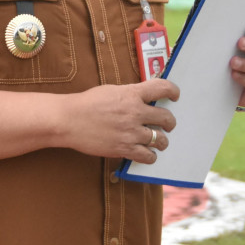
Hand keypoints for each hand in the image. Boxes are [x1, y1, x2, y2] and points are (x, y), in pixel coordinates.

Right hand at [62, 79, 179, 163]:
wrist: (69, 120)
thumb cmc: (87, 104)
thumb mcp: (111, 91)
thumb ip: (130, 94)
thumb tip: (144, 98)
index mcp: (131, 94)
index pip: (162, 88)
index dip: (173, 91)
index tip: (175, 96)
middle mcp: (135, 112)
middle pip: (166, 118)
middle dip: (170, 122)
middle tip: (167, 125)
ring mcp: (131, 132)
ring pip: (160, 140)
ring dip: (161, 141)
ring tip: (157, 141)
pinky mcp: (124, 148)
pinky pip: (148, 156)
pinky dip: (150, 156)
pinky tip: (147, 153)